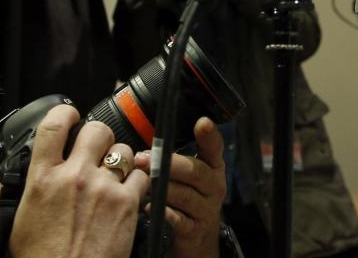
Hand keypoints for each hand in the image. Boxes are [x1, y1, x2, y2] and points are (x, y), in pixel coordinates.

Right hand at [7, 106, 146, 257]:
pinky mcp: (127, 203)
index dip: (65, 112)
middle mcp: (74, 176)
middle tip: (98, 148)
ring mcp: (103, 187)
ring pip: (123, 150)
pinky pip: (142, 176)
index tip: (70, 113)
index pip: (53, 126)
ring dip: (121, 158)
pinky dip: (139, 181)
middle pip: (96, 130)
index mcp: (42, 179)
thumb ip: (7, 197)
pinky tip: (131, 192)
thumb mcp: (14, 226)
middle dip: (99, 136)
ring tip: (115, 173)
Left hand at [133, 117, 226, 257]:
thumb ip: (172, 160)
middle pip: (194, 171)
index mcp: (213, 166)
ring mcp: (207, 209)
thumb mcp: (188, 176)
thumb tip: (143, 152)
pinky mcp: (195, 230)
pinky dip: (164, 212)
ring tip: (143, 184)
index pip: (214, 147)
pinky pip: (178, 220)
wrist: (197, 235)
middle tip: (142, 159)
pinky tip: (150, 207)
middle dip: (167, 164)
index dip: (209, 135)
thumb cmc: (187, 196)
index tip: (203, 122)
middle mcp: (214, 185)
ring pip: (184, 195)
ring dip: (161, 189)